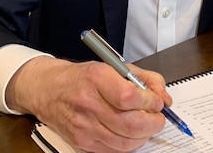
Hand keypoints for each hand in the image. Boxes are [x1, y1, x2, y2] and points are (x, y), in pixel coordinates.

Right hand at [7, 56, 171, 152]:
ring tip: (146, 124)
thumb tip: (164, 97)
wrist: (48, 89)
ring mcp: (83, 126)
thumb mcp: (114, 66)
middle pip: (130, 124)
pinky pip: (114, 150)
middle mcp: (88, 103)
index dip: (149, 101)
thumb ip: (145, 78)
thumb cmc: (83, 77)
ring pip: (125, 142)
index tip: (156, 101)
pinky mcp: (82, 142)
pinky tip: (130, 132)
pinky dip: (128, 143)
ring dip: (143, 136)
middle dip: (152, 123)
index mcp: (96, 78)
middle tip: (158, 117)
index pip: (129, 96)